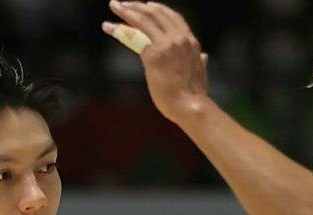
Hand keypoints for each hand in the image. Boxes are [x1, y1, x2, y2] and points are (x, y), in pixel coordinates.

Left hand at [102, 1, 210, 124]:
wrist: (190, 106)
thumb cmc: (194, 95)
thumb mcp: (200, 72)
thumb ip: (200, 61)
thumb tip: (204, 57)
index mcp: (191, 41)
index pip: (172, 17)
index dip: (157, 9)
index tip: (144, 6)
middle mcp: (179, 38)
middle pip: (156, 13)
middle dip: (138, 5)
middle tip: (124, 4)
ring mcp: (167, 44)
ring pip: (143, 19)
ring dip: (126, 10)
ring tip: (114, 6)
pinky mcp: (153, 54)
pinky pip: (133, 36)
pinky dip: (119, 29)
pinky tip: (108, 26)